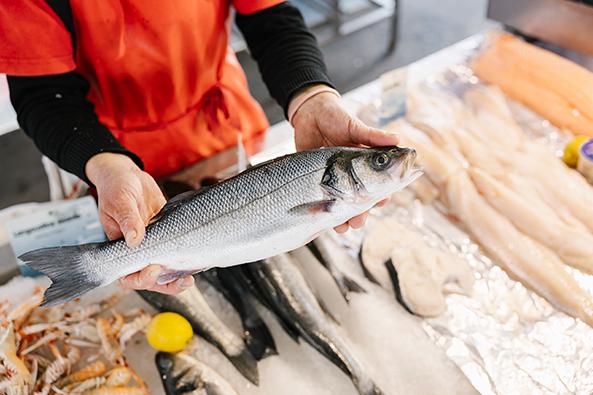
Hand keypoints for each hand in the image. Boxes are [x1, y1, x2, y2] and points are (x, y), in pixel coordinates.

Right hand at [86, 153, 193, 293]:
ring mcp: (154, 243)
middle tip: (183, 280)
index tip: (153, 268)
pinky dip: (186, 257)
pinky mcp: (168, 233)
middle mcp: (138, 250)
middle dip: (166, 284)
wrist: (127, 175)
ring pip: (166, 268)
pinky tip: (199, 258)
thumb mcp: (119, 201)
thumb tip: (135, 240)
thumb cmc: (116, 188)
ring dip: (178, 276)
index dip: (141, 278)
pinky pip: (177, 250)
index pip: (128, 275)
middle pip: (151, 278)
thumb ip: (127, 220)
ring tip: (191, 278)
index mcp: (120, 248)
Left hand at [291, 85, 398, 232]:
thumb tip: (398, 139)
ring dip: (345, 219)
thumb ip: (373, 136)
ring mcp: (334, 180)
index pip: (379, 184)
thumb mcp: (354, 126)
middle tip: (358, 221)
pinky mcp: (317, 181)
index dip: (382, 195)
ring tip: (344, 227)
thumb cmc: (336, 117)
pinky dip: (326, 216)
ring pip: (343, 206)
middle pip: (360, 201)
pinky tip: (330, 224)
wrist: (309, 114)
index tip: (381, 202)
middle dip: (361, 213)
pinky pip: (324, 203)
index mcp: (366, 163)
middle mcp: (352, 175)